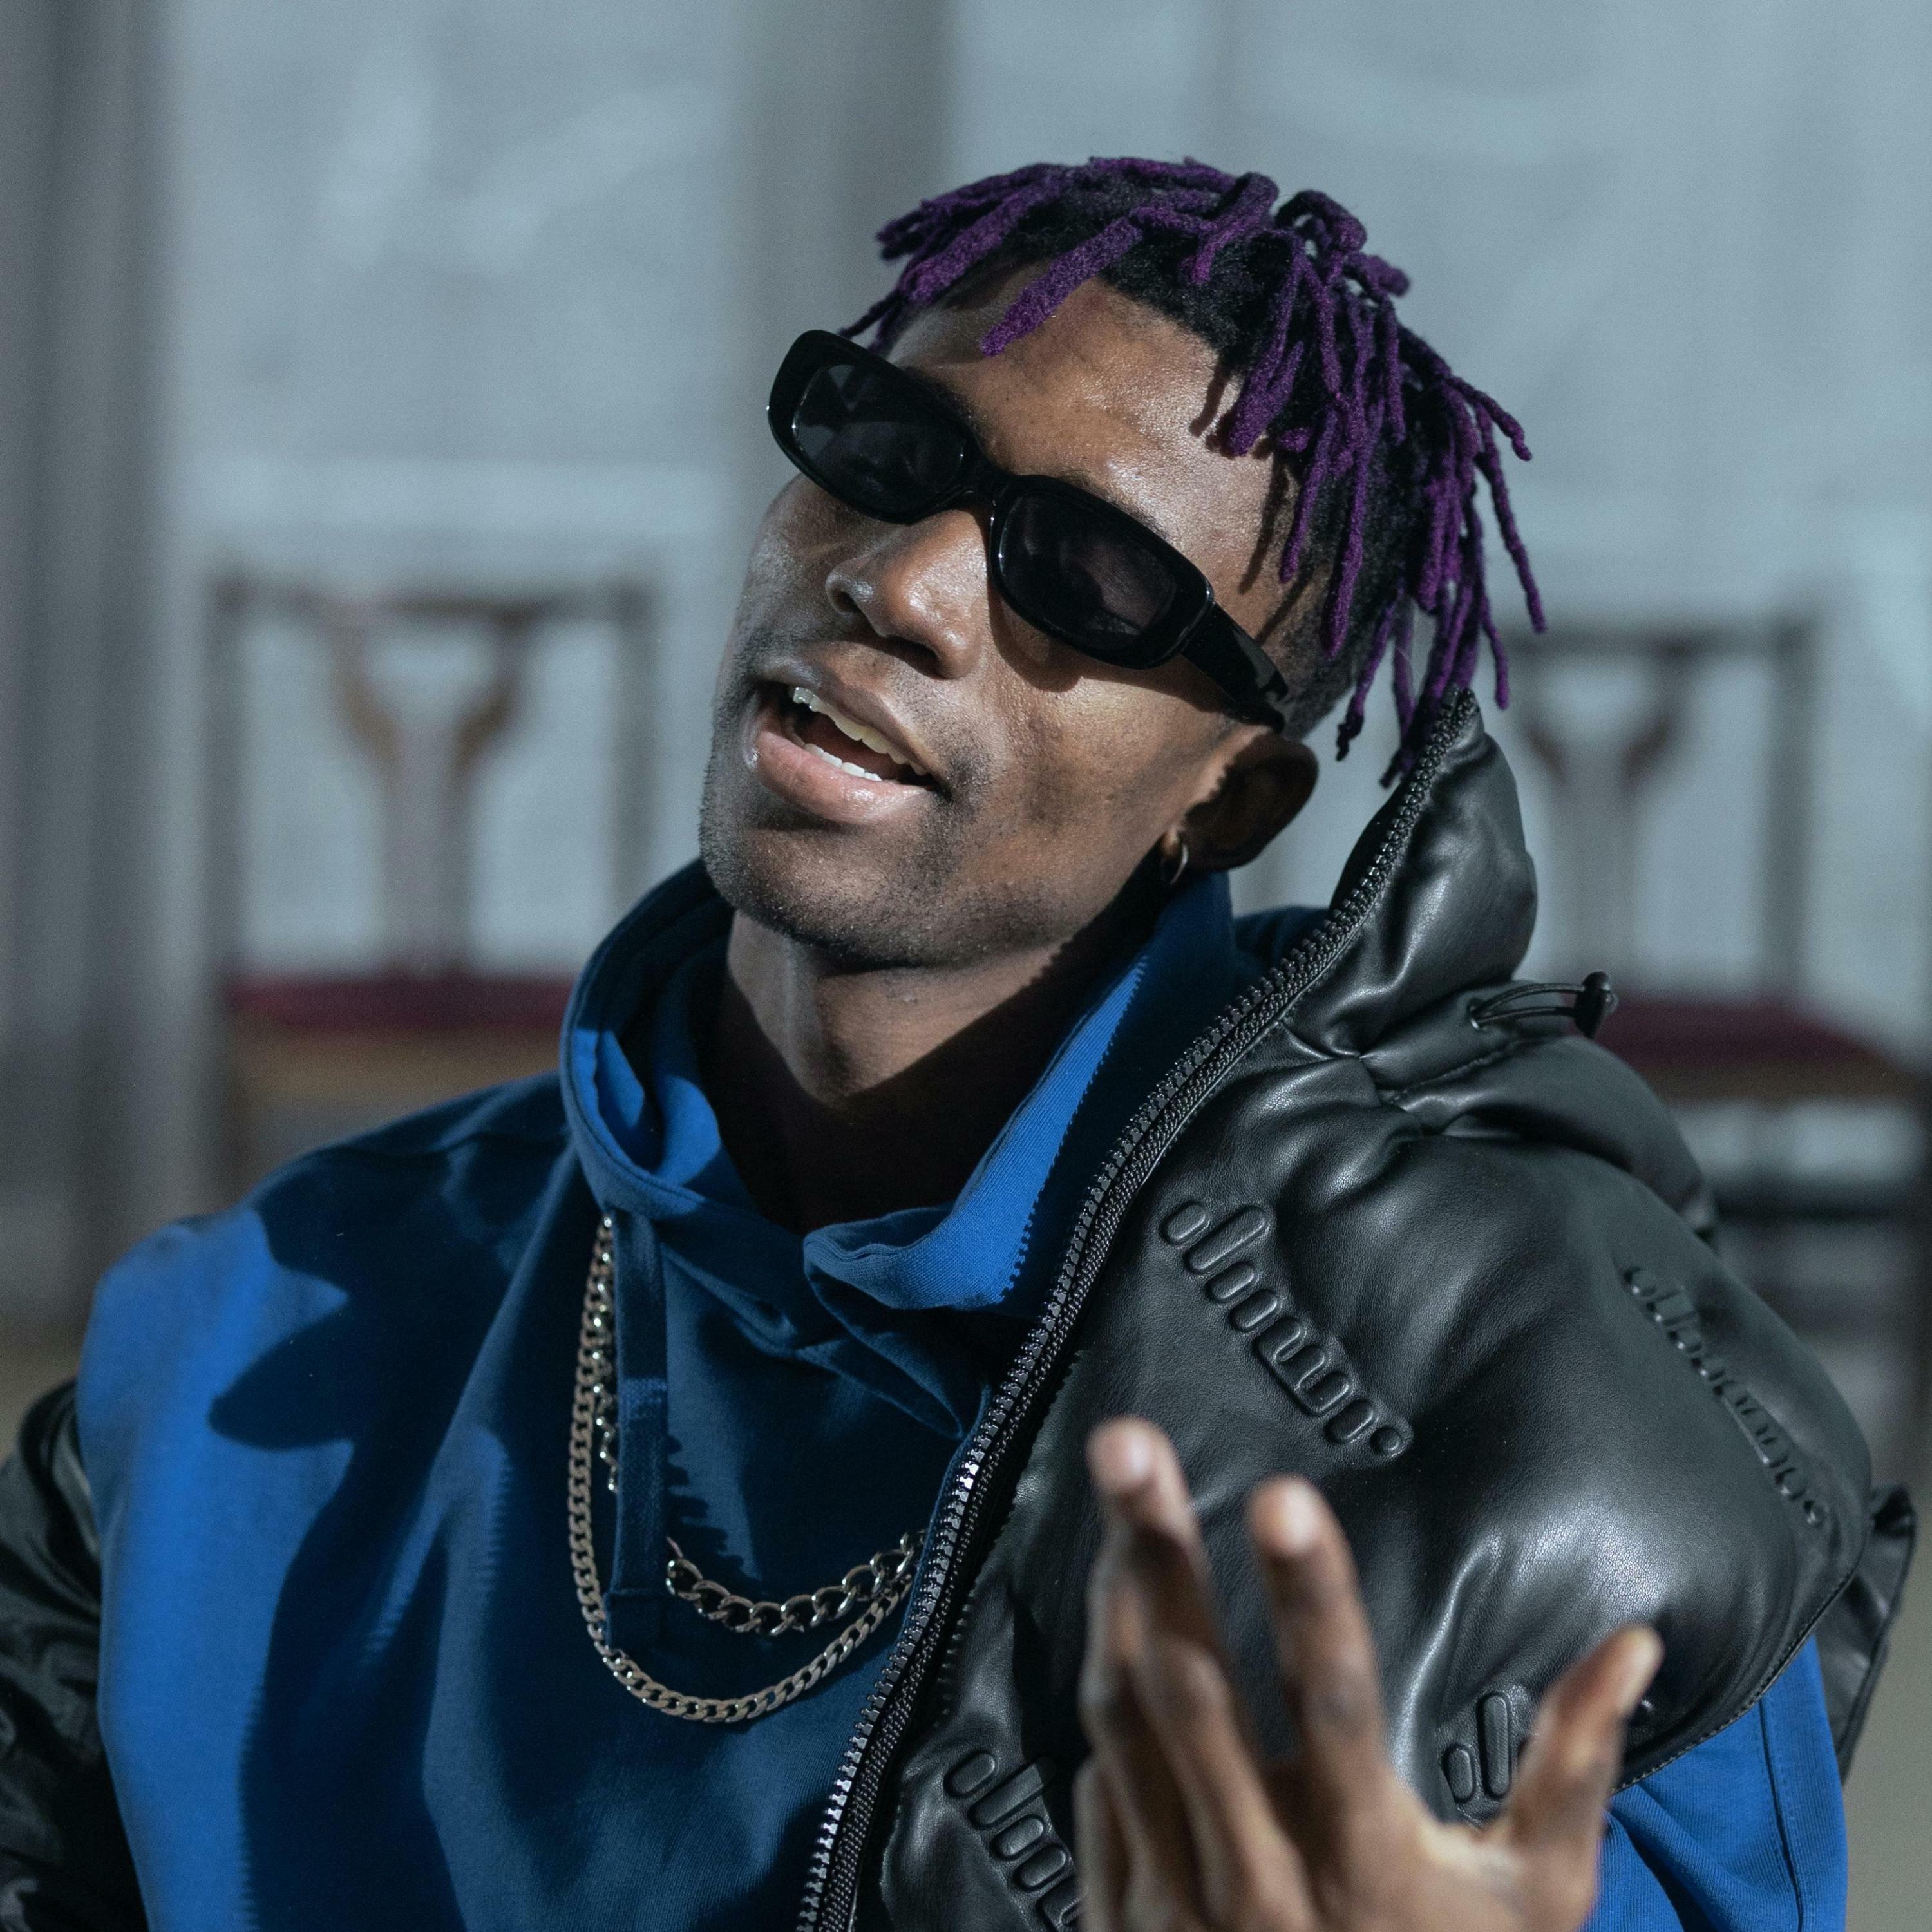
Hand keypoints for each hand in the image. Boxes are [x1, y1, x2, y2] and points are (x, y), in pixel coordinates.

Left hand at [1076, 1418, 1661, 1931]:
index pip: (1331, 1702)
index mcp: (1366, 1860)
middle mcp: (1258, 1875)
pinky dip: (1105, 1684)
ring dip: (1116, 1597)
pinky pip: (1099, 1777)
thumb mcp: (1536, 1899)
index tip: (1283, 1493)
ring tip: (1118, 1487)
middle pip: (1189, 1686)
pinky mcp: (1120, 1916)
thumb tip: (1636, 1640)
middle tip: (1126, 1438)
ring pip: (1124, 1718)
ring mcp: (1175, 1900)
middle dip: (1156, 1551)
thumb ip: (1574, 1765)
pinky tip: (1113, 1602)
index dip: (1308, 1596)